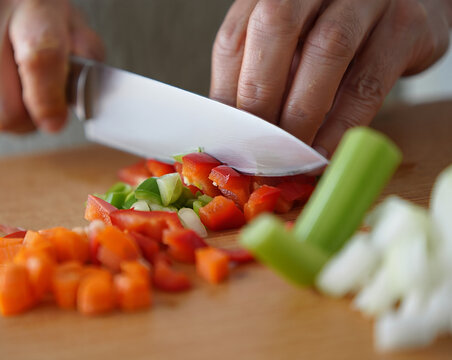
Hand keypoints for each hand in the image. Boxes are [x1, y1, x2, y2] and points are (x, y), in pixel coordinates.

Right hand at [0, 0, 103, 134]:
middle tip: (34, 106)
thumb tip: (79, 100)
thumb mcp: (64, 16)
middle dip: (26, 121)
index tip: (54, 119)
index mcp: (28, 6)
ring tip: (4, 86)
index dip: (49, 102)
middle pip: (4, 113)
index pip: (40, 61)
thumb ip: (85, 56)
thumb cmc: (20, 3)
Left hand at [210, 0, 451, 156]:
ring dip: (301, 114)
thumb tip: (234, 129)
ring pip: (325, 50)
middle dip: (260, 95)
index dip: (226, 92)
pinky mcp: (405, 24)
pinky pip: (368, 81)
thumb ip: (263, 69)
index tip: (229, 138)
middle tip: (257, 147)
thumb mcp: (293, 41)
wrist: (411, 6)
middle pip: (274, 28)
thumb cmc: (338, 32)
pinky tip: (326, 151)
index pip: (235, 38)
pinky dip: (342, 124)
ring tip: (290, 155)